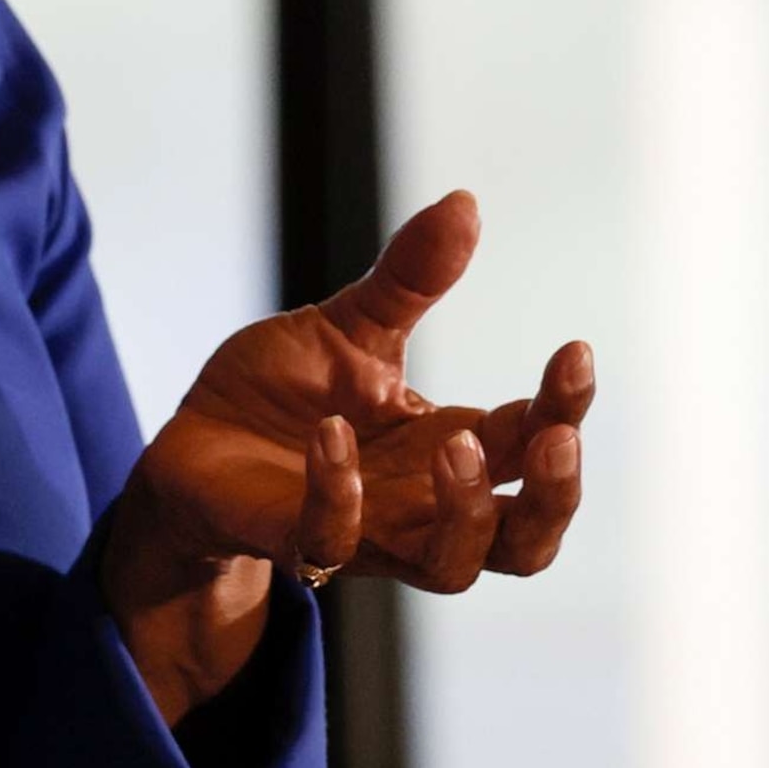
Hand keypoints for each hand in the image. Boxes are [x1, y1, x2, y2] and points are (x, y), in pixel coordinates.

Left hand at [105, 190, 595, 721]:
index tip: (574, 350)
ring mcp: (365, 533)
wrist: (194, 439)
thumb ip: (410, 279)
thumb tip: (465, 201)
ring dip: (466, 513)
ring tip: (456, 445)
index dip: (564, 406)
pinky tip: (329, 434)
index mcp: (447, 447)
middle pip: (527, 539)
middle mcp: (422, 504)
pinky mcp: (295, 539)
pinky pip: (333, 538)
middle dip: (552, 495)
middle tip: (552, 437)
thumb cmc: (285, 393)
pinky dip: (339, 492)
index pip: (533, 443)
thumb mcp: (350, 326)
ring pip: (452, 566)